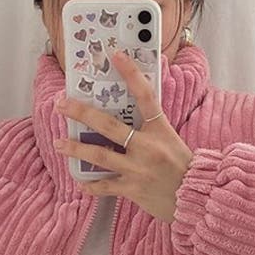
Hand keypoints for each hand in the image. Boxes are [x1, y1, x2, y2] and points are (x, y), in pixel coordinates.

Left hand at [53, 50, 194, 222]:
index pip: (145, 96)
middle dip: (81, 113)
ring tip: (59, 143)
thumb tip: (131, 110)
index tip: (116, 56)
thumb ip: (151, 127)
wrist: (195, 198)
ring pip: (100, 155)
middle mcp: (147, 147)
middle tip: (61, 104)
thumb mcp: (171, 140)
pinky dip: (91, 185)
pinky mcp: (133, 189)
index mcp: (160, 130)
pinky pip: (106, 186)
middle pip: (108, 125)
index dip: (131, 74)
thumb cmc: (183, 167)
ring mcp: (138, 169)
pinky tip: (80, 182)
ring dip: (76, 148)